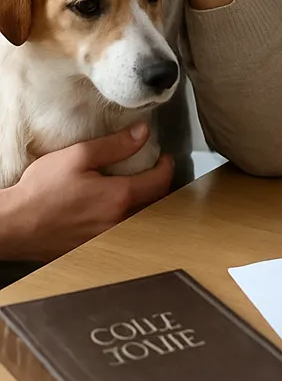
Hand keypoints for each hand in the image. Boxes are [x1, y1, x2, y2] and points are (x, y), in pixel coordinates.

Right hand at [1, 124, 173, 260]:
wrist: (11, 225)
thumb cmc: (39, 191)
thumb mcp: (78, 156)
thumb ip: (115, 144)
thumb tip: (143, 133)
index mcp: (119, 198)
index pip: (160, 182)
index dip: (166, 166)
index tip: (163, 157)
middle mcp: (118, 222)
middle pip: (156, 203)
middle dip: (160, 185)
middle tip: (154, 170)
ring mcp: (106, 239)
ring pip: (141, 220)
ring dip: (146, 203)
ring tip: (138, 186)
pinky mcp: (93, 247)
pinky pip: (122, 232)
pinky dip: (127, 218)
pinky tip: (115, 207)